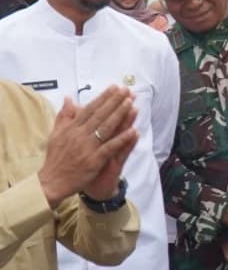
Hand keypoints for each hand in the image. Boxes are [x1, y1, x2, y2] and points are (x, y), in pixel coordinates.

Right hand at [38, 87, 138, 207]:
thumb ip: (64, 116)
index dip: (103, 98)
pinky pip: (110, 147)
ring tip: (130, 103)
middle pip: (100, 115)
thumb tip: (69, 98)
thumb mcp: (55, 134)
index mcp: (72, 128)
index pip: (90, 109)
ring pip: (106, 128)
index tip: (115, 88)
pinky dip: (122, 139)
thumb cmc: (56, 159)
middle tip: (127, 90)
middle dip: (114, 101)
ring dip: (120, 114)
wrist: (52, 182)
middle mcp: (80, 135)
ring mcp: (88, 147)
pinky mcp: (94, 160)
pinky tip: (133, 131)